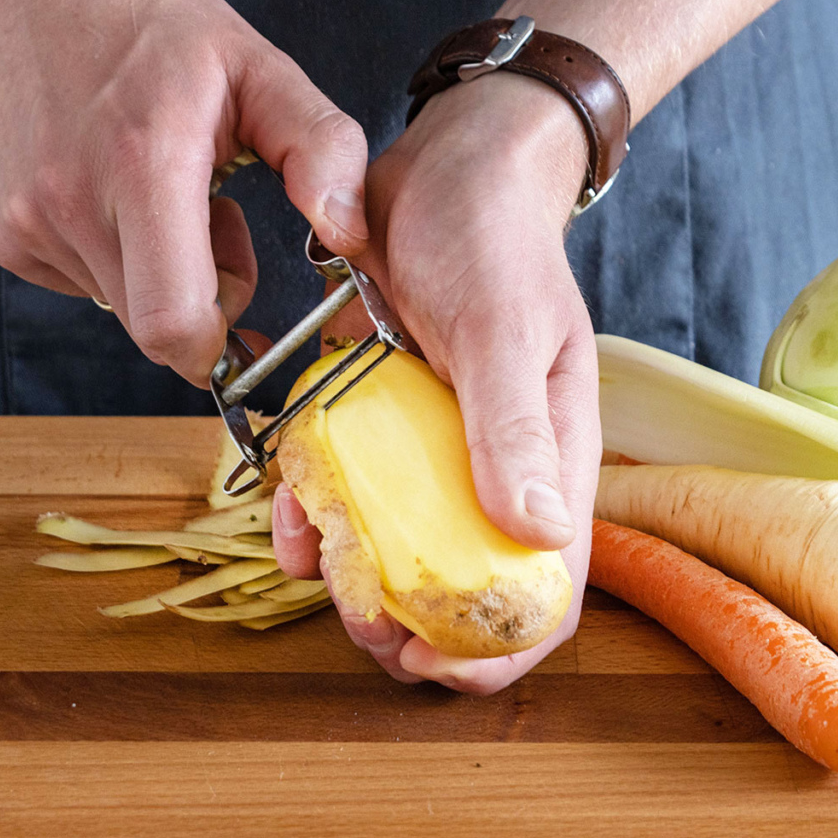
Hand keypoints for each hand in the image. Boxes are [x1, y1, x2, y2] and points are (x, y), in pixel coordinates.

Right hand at [0, 0, 368, 384]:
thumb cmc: (155, 31)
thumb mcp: (261, 68)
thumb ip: (323, 149)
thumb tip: (349, 236)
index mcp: (145, 162)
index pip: (172, 321)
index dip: (214, 347)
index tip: (243, 329)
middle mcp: (73, 200)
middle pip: (153, 328)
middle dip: (202, 305)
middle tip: (215, 227)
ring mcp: (27, 222)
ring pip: (120, 308)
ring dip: (159, 277)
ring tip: (162, 194)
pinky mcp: (3, 236)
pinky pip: (82, 287)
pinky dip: (114, 261)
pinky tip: (115, 196)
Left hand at [274, 73, 600, 693]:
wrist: (446, 167)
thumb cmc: (494, 239)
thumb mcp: (506, 331)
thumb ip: (515, 430)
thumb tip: (537, 536)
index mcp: (549, 461)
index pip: (546, 583)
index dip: (502, 645)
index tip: (444, 670)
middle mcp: (493, 468)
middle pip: (464, 582)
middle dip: (417, 627)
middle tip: (369, 635)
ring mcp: (432, 450)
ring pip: (397, 548)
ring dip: (357, 583)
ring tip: (320, 578)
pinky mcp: (380, 423)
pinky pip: (346, 491)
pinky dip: (315, 516)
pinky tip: (289, 519)